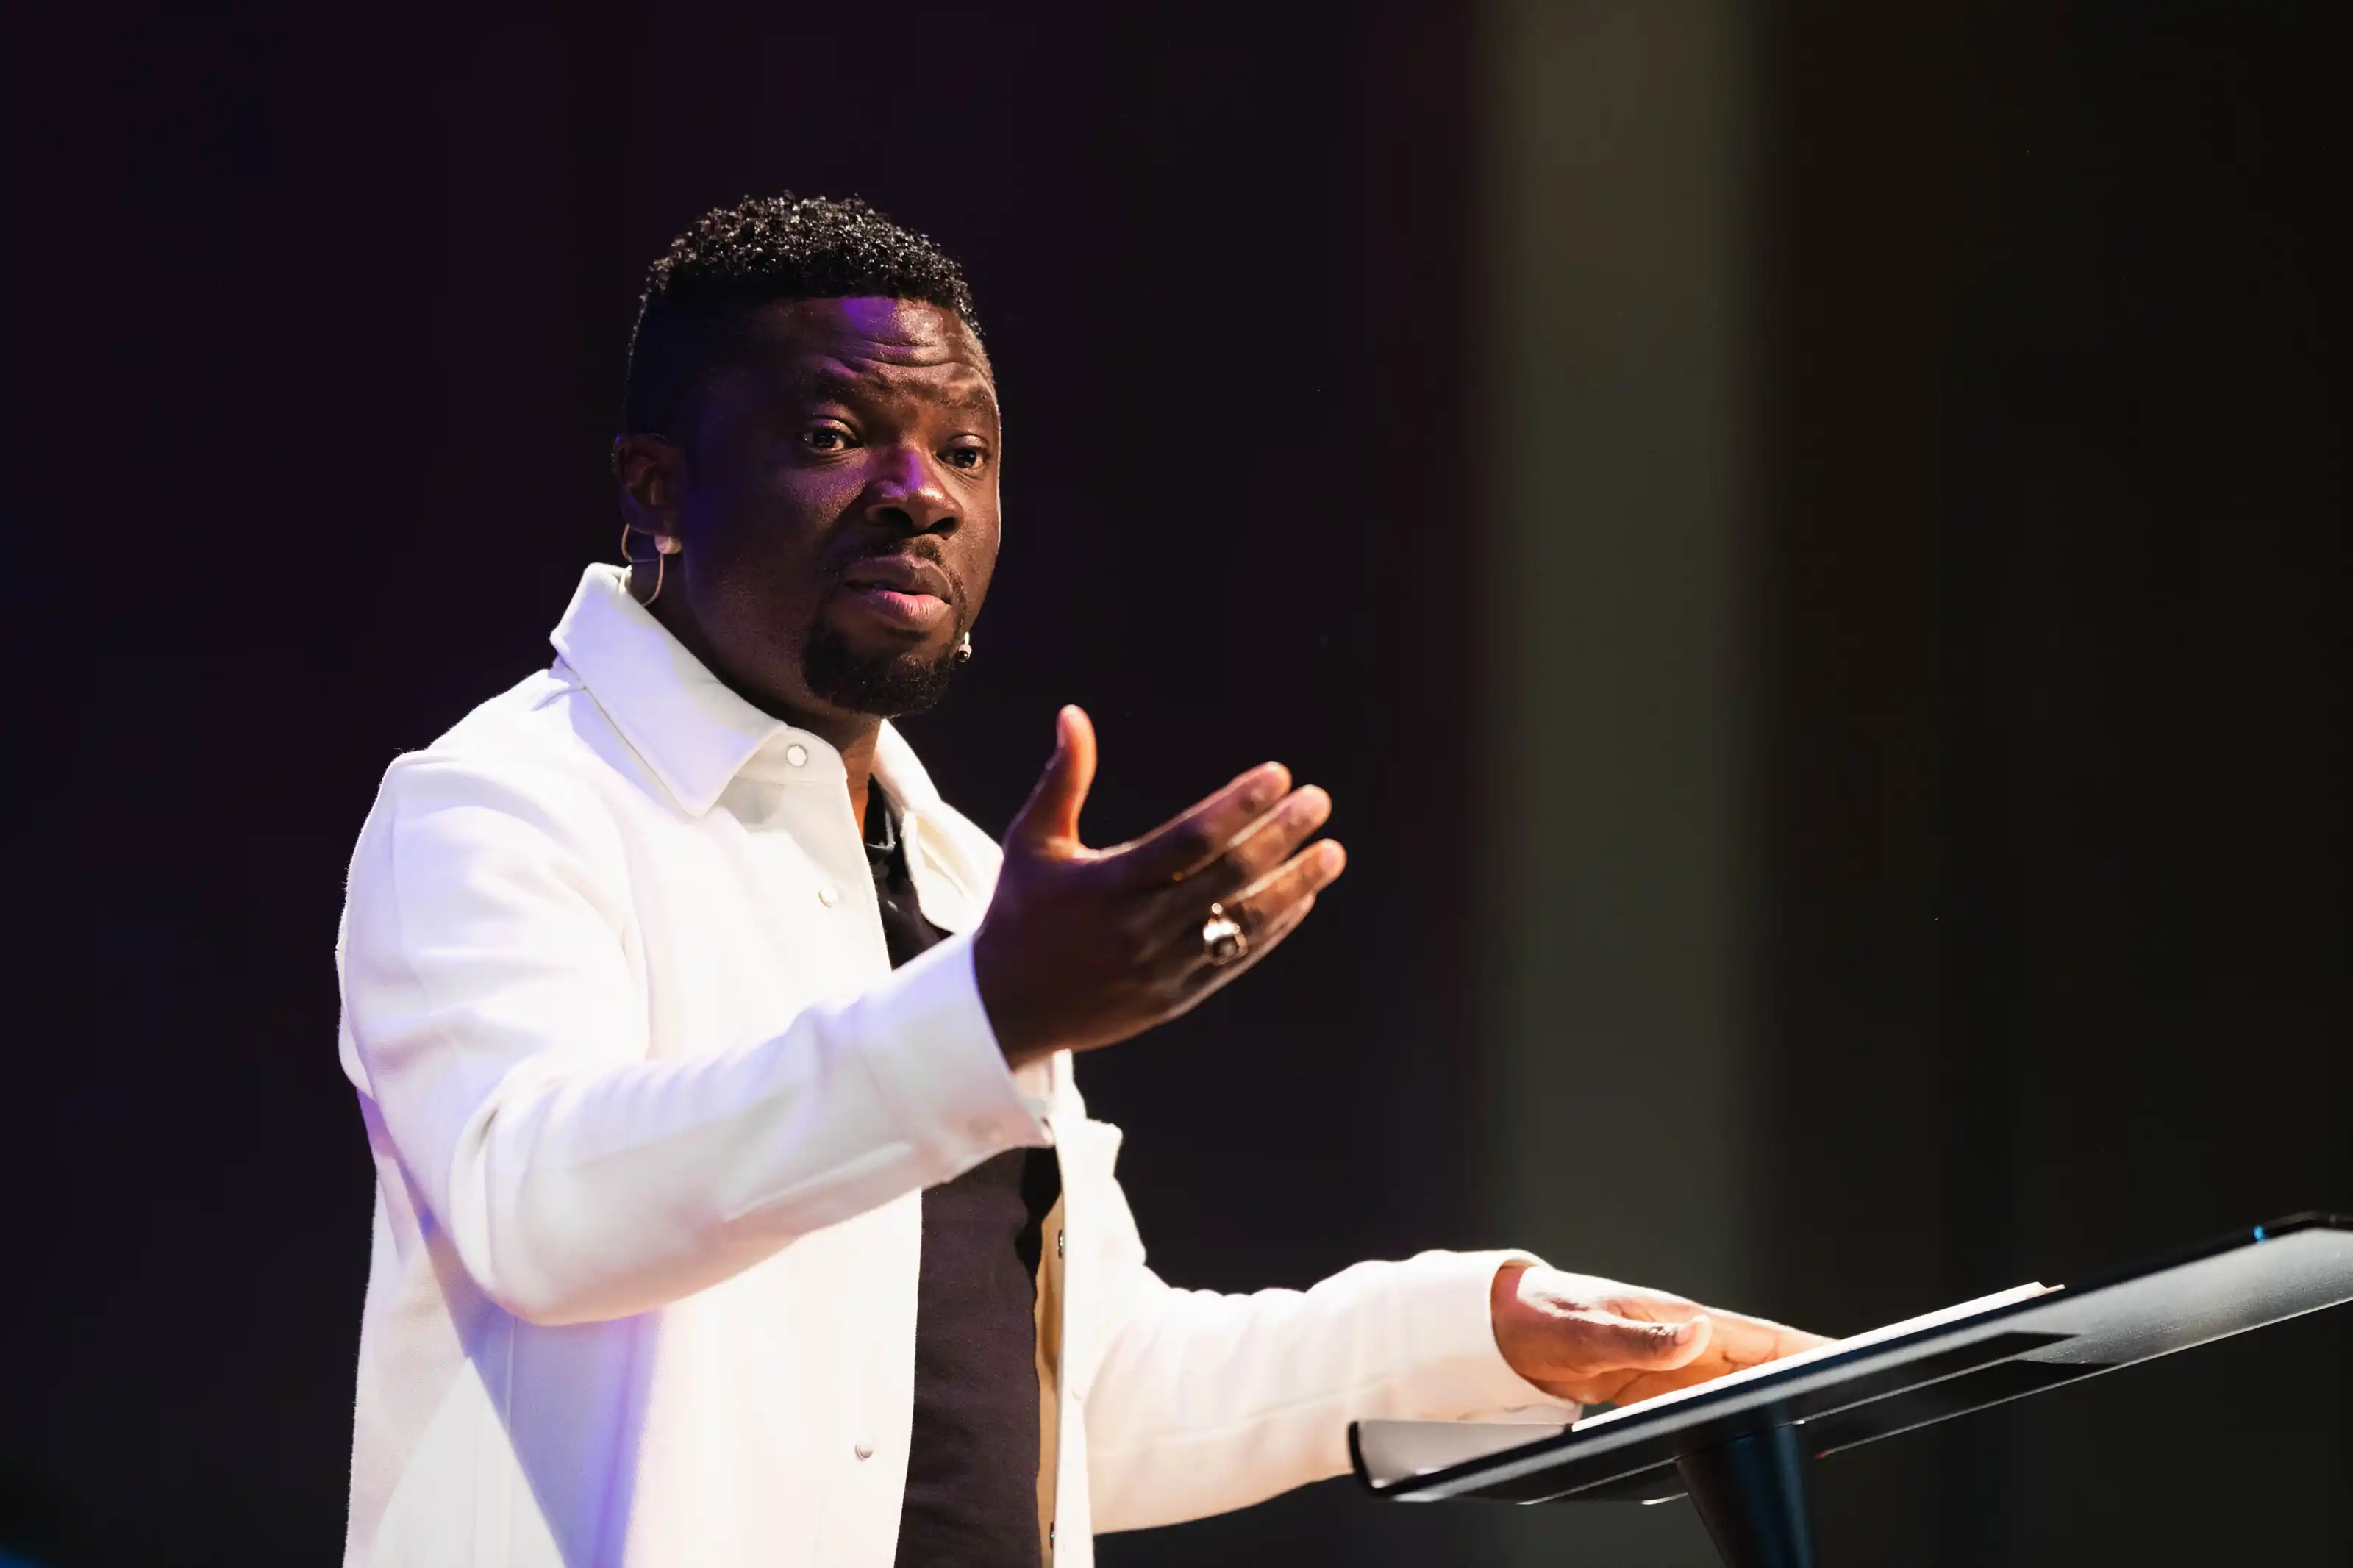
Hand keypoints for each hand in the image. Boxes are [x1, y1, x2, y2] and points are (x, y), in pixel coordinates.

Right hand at [974, 705, 1345, 1067]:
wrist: (1004, 1009)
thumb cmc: (1020, 913)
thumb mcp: (1033, 842)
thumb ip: (1063, 779)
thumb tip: (1074, 715)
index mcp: (1107, 883)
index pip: (1190, 838)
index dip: (1239, 806)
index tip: (1278, 775)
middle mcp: (1139, 927)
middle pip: (1227, 876)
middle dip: (1280, 835)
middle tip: (1317, 800)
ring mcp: (1161, 967)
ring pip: (1242, 921)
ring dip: (1294, 884)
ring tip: (1331, 851)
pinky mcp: (1175, 998)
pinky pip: (1235, 958)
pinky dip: (1273, 928)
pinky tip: (1302, 898)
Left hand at [1490, 1263, 1831, 1406]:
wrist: (1496, 1326)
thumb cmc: (1538, 1315)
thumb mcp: (1583, 1331)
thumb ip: (1639, 1339)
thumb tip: (1699, 1332)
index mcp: (1674, 1318)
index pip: (1754, 1335)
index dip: (1803, 1347)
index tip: (1848, 1358)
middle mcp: (1679, 1341)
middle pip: (1754, 1365)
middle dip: (1801, 1379)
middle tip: (1849, 1399)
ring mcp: (1666, 1366)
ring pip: (1731, 1387)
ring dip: (1766, 1403)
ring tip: (1809, 1425)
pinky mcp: (1648, 1389)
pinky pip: (1699, 1406)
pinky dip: (1725, 1419)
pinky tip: (1743, 1437)